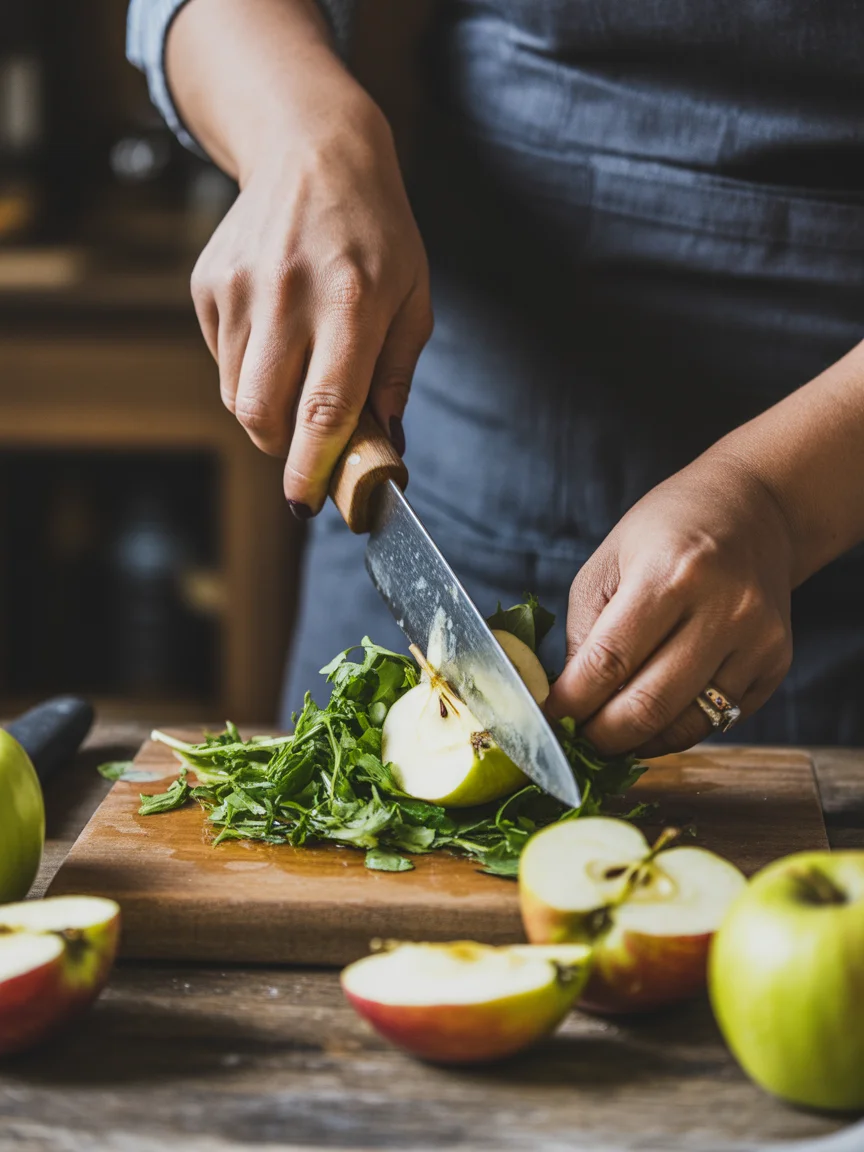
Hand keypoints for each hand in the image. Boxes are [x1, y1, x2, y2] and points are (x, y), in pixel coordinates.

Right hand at [190, 96, 431, 514]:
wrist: (314, 152)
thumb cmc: (377, 232)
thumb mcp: (413, 298)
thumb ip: (395, 376)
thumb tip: (383, 445)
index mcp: (352, 303)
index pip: (323, 409)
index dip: (312, 467)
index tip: (309, 504)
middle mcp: (288, 295)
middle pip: (263, 412)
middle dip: (282, 449)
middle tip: (306, 448)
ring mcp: (240, 288)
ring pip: (238, 394)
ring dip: (268, 409)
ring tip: (300, 370)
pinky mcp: (208, 283)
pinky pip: (223, 360)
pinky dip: (250, 370)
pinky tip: (276, 332)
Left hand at [545, 451, 795, 756]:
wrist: (754, 510)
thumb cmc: (666, 533)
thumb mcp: (608, 564)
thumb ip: (586, 634)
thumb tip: (567, 703)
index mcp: (670, 574)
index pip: (609, 662)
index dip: (570, 704)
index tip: (546, 721)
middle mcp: (722, 609)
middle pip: (649, 705)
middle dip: (601, 737)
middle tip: (574, 741)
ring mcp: (757, 640)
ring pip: (686, 725)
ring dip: (638, 742)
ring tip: (609, 734)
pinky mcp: (776, 662)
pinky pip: (718, 720)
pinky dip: (676, 729)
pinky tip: (652, 717)